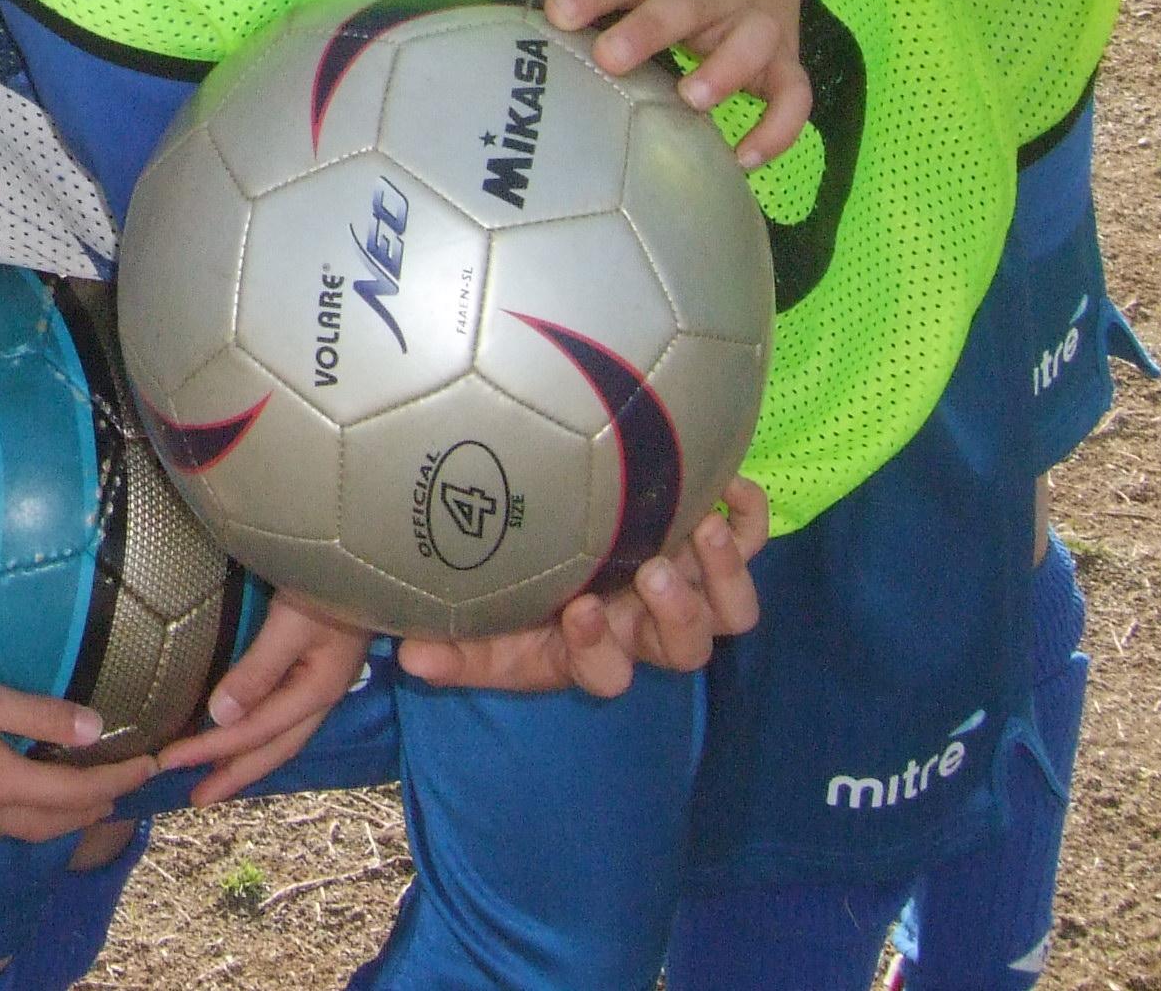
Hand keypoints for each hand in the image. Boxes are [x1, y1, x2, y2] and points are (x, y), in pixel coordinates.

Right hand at [0, 650, 145, 845]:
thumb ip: (39, 714)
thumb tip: (97, 730)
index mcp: (2, 785)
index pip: (77, 792)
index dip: (118, 780)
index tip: (151, 765)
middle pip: (53, 823)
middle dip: (95, 808)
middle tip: (123, 789)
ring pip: (22, 832)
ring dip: (59, 820)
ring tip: (78, 802)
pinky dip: (18, 822)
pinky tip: (8, 807)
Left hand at [160, 591, 372, 802]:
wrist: (370, 560)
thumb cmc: (330, 584)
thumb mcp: (292, 623)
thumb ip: (259, 669)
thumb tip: (221, 717)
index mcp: (315, 692)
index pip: (253, 732)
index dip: (211, 750)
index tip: (169, 762)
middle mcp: (319, 699)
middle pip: (272, 750)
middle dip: (232, 776)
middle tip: (195, 799)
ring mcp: (320, 688)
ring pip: (279, 740)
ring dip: (245, 762)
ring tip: (213, 780)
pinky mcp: (316, 674)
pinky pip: (282, 720)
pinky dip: (258, 738)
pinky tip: (243, 737)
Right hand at [395, 478, 772, 694]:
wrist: (555, 543)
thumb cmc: (515, 595)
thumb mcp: (482, 625)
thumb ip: (451, 647)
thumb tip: (408, 656)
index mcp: (593, 650)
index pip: (604, 673)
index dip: (597, 649)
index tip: (574, 606)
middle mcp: (646, 627)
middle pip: (684, 648)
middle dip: (673, 613)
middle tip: (652, 570)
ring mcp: (686, 588)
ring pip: (732, 610)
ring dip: (723, 574)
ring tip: (703, 528)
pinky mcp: (710, 549)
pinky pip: (751, 543)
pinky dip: (750, 522)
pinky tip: (732, 488)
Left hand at [520, 0, 811, 166]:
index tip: (557, 12)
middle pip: (682, 4)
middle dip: (648, 29)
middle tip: (610, 58)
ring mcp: (751, 21)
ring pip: (751, 42)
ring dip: (726, 69)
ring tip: (692, 98)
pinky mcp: (784, 56)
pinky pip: (796, 94)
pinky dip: (779, 127)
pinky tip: (744, 158)